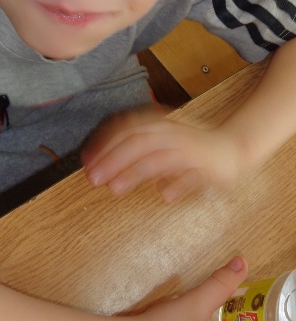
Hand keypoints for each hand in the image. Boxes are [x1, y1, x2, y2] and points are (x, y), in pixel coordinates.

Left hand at [82, 107, 243, 201]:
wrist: (234, 148)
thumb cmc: (191, 148)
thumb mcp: (160, 143)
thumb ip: (133, 152)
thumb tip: (99, 163)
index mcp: (160, 124)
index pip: (127, 127)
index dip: (105, 142)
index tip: (87, 159)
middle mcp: (173, 132)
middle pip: (139, 141)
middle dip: (113, 158)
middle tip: (93, 177)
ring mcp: (192, 149)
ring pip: (160, 157)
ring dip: (135, 172)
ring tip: (114, 188)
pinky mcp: (210, 167)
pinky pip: (191, 176)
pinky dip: (178, 185)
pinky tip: (164, 196)